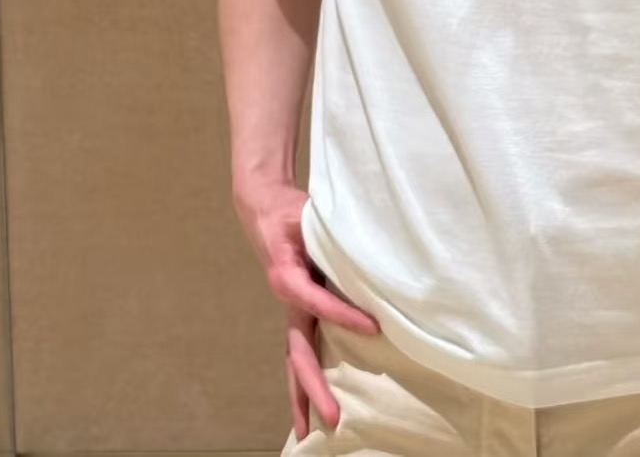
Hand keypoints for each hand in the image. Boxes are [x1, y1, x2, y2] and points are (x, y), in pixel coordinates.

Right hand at [233, 179, 380, 440]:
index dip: (344, 315)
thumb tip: (361, 244)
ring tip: (312, 431)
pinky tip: (313, 403)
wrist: (264, 208)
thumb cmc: (290, 211)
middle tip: (334, 419)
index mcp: (288, 276)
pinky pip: (302, 348)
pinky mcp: (299, 310)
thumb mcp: (308, 216)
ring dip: (305, 394)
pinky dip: (306, 378)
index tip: (375, 327)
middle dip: (314, 388)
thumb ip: (329, 233)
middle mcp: (288, 299)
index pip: (317, 302)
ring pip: (296, 359)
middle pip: (298, 352)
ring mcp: (291, 309)